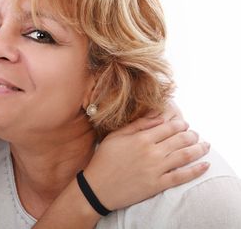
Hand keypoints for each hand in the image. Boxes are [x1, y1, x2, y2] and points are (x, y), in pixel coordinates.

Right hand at [83, 114, 209, 210]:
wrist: (98, 187)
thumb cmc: (104, 159)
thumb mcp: (115, 136)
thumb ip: (137, 124)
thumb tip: (158, 115)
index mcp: (141, 138)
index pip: (169, 127)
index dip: (180, 124)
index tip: (184, 124)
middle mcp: (152, 152)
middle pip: (180, 140)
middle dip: (192, 135)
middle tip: (195, 134)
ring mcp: (156, 169)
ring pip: (185, 156)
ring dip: (199, 149)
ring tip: (205, 146)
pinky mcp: (158, 184)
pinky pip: (182, 177)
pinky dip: (196, 171)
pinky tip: (205, 165)